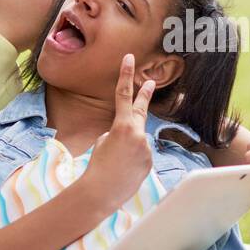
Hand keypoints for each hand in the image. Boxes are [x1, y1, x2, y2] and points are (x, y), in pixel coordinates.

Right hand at [80, 53, 155, 210]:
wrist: (102, 191)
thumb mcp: (103, 141)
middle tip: (151, 81)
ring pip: (138, 140)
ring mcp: (146, 148)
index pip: (123, 94)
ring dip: (128, 148)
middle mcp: (138, 133)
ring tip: (117, 162)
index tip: (129, 58)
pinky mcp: (150, 161)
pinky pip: (141, 155)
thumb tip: (129, 133)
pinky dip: (132, 160)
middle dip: (145, 95)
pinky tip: (124, 170)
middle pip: (141, 109)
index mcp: (123, 125)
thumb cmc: (97, 165)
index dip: (126, 74)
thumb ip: (118, 131)